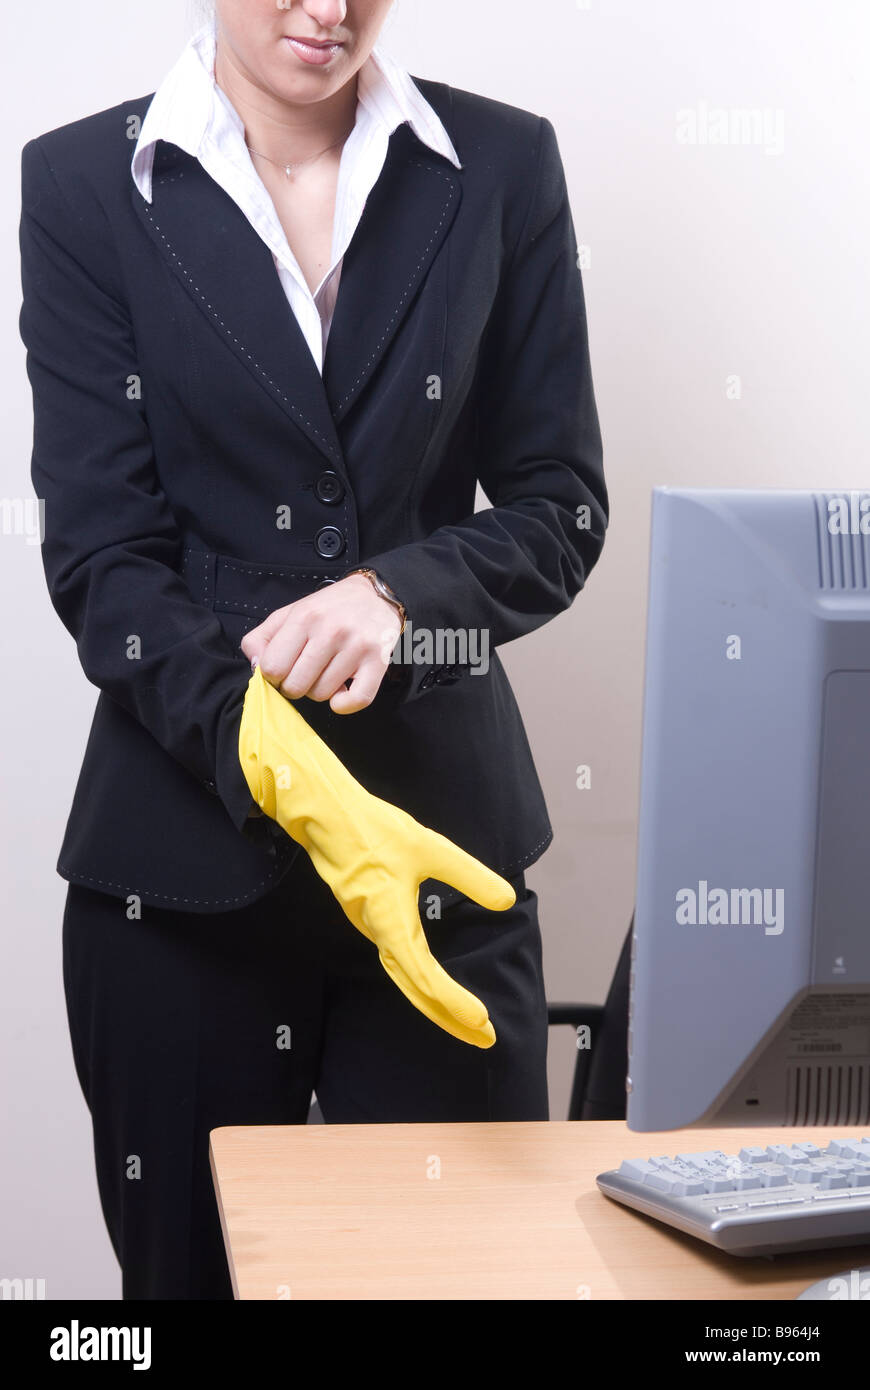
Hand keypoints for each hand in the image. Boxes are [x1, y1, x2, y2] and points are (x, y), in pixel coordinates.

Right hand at [238, 663, 515, 1046]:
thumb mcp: (430, 847)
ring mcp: (372, 927)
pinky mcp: (371, 917)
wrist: (325, 814)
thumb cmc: (373, 828)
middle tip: (484, 1039)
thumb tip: (505, 900)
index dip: (454, 1003)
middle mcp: (378, 931)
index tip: (482, 1023)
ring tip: (469, 1022)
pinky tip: (435, 985)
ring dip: (436, 1003)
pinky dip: (420, 982)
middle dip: (449, 1017)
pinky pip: (397, 962)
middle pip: (415, 989)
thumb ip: (469, 875)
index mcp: (390, 920)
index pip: (425, 977)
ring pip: (405, 978)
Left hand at [240, 573, 401, 713]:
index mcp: (304, 617)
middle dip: (295, 687)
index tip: (284, 670)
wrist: (375, 595)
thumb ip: (262, 638)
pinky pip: (356, 700)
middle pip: (296, 686)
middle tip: (305, 675)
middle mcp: (330, 631)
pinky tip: (341, 693)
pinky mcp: (378, 661)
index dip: (273, 676)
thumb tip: (255, 666)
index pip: (272, 667)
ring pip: (322, 695)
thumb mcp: (289, 613)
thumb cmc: (328, 609)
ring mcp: (356, 647)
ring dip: (320, 691)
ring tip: (326, 673)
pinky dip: (343, 704)